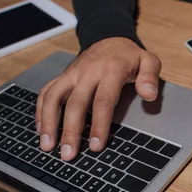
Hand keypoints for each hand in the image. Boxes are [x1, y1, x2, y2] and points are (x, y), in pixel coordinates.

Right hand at [35, 37, 160, 159]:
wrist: (110, 37)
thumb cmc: (130, 56)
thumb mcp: (148, 61)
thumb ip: (150, 77)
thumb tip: (149, 94)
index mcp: (110, 70)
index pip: (103, 101)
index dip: (99, 125)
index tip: (96, 146)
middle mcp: (87, 72)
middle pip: (75, 103)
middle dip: (70, 131)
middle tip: (69, 154)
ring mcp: (72, 74)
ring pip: (54, 97)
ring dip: (48, 122)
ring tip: (47, 146)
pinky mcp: (63, 76)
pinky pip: (46, 92)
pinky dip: (40, 111)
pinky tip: (41, 129)